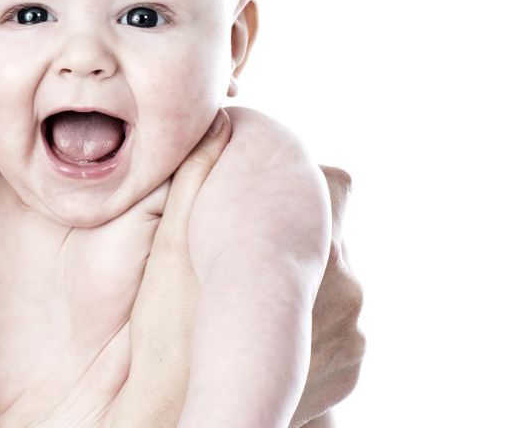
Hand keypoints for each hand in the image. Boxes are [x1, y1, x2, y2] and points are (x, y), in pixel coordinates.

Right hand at [114, 112, 364, 427]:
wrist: (185, 421)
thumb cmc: (167, 341)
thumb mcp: (169, 253)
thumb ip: (197, 182)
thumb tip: (222, 124)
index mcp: (312, 245)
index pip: (336, 179)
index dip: (301, 177)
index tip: (265, 190)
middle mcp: (347, 284)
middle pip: (337, 226)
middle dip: (299, 224)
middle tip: (248, 241)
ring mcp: (354, 328)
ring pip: (338, 272)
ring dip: (305, 270)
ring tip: (249, 286)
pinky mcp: (353, 362)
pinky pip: (337, 315)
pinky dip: (309, 310)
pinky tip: (265, 320)